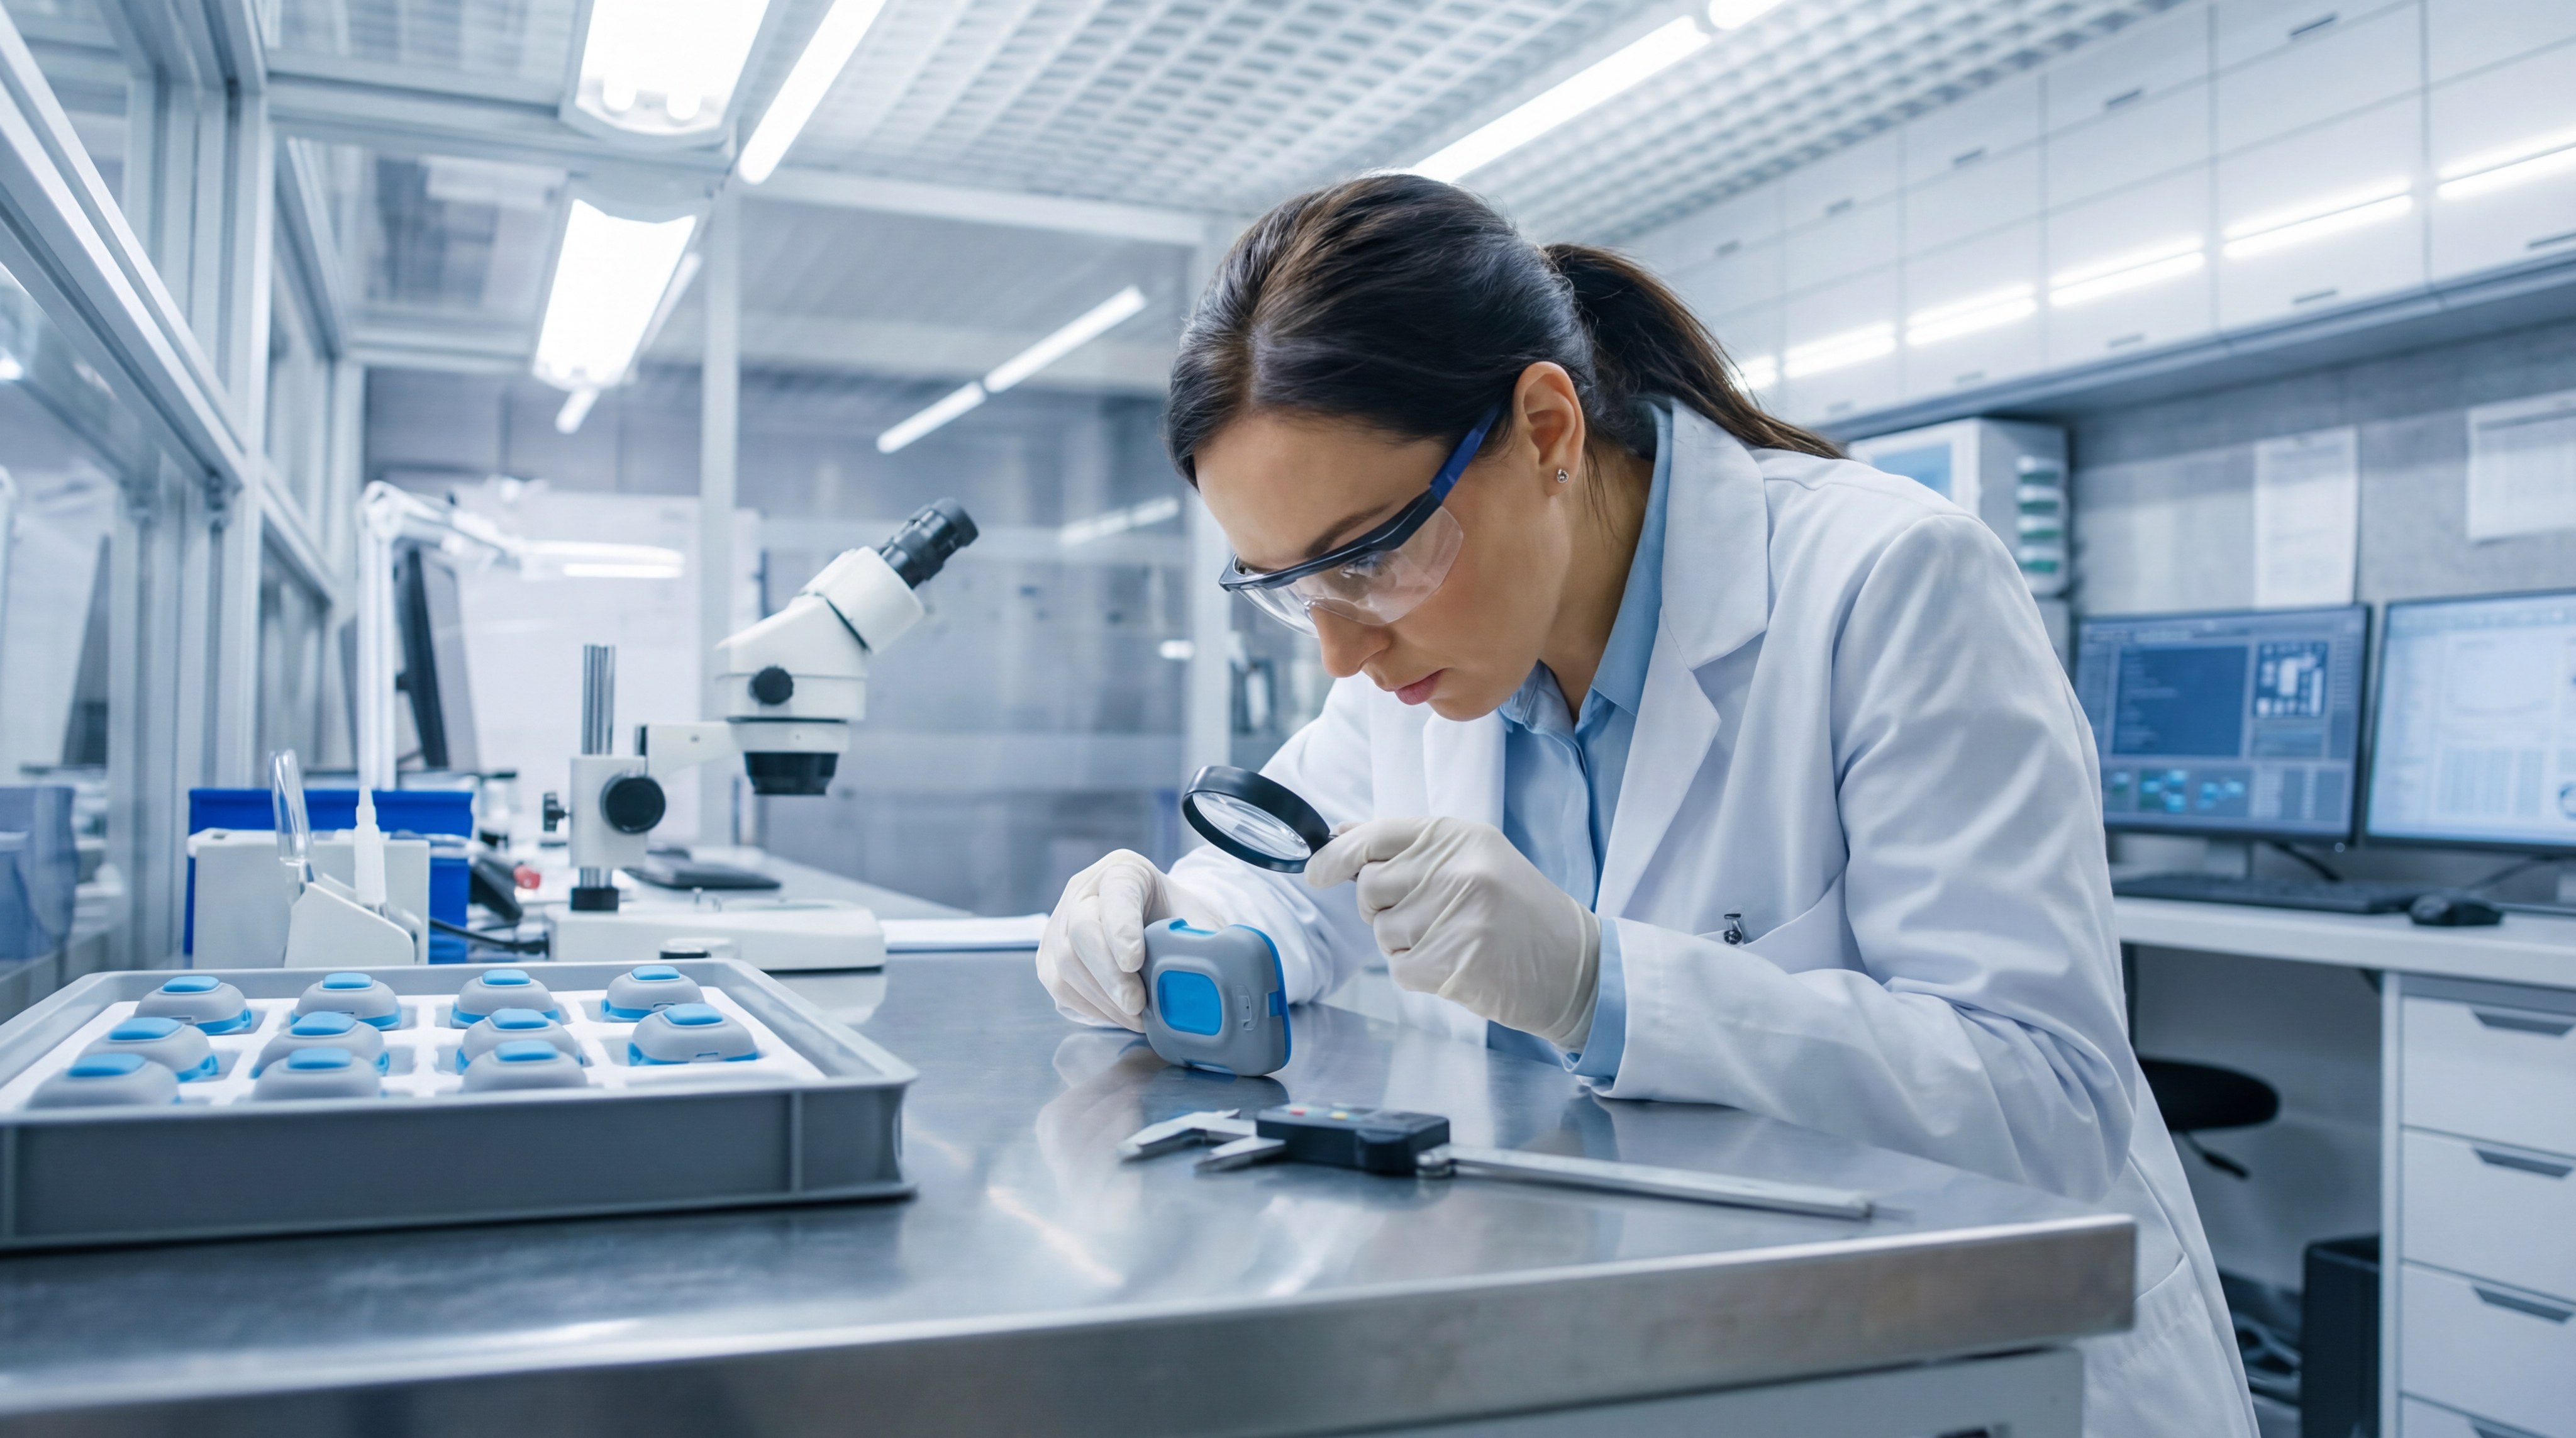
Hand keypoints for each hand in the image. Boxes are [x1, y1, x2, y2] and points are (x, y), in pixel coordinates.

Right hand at [1037, 850, 1224, 1029]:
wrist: (1162, 925)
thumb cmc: (1180, 920)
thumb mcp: (1199, 922)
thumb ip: (1204, 945)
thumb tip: (1209, 982)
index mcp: (1124, 871)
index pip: (1117, 893)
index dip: (1122, 928)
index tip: (1135, 962)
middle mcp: (1083, 891)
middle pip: (1081, 931)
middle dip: (1108, 975)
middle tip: (1137, 1005)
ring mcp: (1060, 923)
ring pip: (1065, 965)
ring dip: (1102, 1000)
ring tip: (1137, 1018)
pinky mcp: (1050, 956)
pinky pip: (1060, 987)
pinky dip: (1090, 1008)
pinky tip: (1119, 1015)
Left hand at [1305, 816, 1600, 1047]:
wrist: (1575, 965)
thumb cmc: (1520, 913)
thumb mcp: (1472, 859)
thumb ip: (1407, 848)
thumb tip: (1341, 836)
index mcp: (1458, 836)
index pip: (1375, 837)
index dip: (1336, 856)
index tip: (1315, 872)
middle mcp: (1454, 869)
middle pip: (1369, 889)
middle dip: (1382, 910)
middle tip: (1428, 917)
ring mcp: (1453, 915)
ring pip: (1383, 935)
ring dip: (1407, 946)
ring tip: (1454, 940)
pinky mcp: (1452, 961)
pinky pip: (1401, 970)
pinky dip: (1421, 975)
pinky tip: (1457, 966)